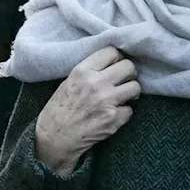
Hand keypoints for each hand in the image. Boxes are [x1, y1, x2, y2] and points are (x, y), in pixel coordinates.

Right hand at [34, 47, 139, 175]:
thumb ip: (90, 71)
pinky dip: (123, 113)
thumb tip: (113, 64)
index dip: (117, 58)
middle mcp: (96, 83)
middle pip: (129, 67)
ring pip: (135, 87)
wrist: (54, 138)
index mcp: (82, 71)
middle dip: (128, 74)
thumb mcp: (69, 81)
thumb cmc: (59, 109)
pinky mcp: (113, 119)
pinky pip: (130, 110)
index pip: (112, 51)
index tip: (116, 65)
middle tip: (123, 81)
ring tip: (120, 98)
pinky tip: (112, 114)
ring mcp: (107, 101)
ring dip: (130, 93)